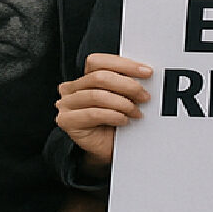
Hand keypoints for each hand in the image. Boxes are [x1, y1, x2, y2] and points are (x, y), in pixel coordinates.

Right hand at [55, 53, 152, 173]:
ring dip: (122, 103)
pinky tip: (124, 120)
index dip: (123, 64)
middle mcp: (71, 89)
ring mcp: (66, 105)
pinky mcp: (67, 121)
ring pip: (97, 95)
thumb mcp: (120, 97)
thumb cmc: (114, 122)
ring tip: (136, 111)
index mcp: (83, 77)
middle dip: (127, 85)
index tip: (146, 72)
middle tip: (145, 96)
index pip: (99, 61)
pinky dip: (113, 115)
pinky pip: (93, 114)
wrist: (106, 149)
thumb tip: (144, 73)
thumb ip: (124, 83)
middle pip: (99, 77)